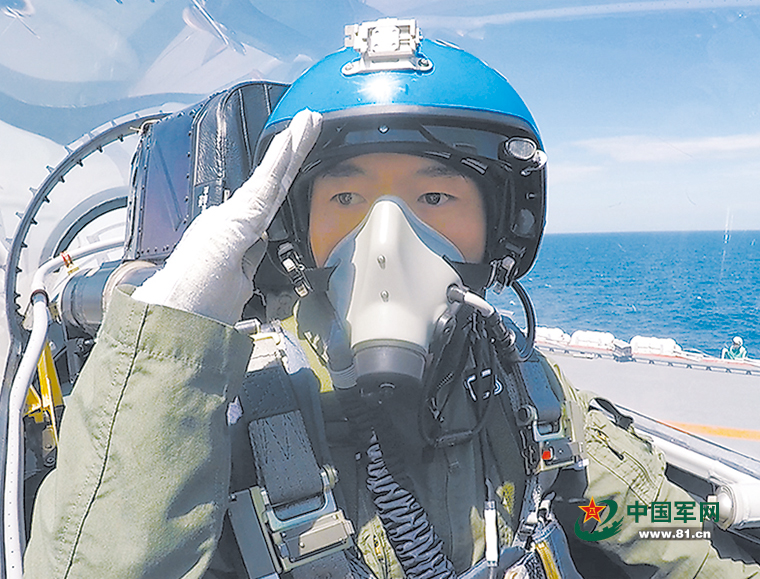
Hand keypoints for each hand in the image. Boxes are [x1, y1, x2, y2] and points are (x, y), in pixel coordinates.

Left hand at [132, 109, 321, 323]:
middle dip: (289, 151)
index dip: (287, 154)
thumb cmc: (190, 293)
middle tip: (308, 122)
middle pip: (269, 182)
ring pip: (267, 199)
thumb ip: (247, 233)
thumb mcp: (223, 257)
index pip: (267, 181)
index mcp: (230, 220)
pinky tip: (278, 199)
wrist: (173, 323)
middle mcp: (233, 224)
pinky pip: (262, 228)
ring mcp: (235, 240)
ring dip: (283, 173)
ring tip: (297, 146)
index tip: (304, 125)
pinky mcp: (239, 262)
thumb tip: (264, 218)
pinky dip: (273, 208)